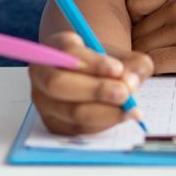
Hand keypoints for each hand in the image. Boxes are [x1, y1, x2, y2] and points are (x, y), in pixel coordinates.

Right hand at [28, 32, 150, 136]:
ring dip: (104, 112)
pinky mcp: (53, 124)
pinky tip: (121, 116)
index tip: (117, 69)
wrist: (90, 80)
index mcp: (56, 47)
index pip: (67, 52)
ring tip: (130, 109)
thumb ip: (133, 63)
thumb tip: (131, 82)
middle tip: (124, 93)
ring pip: (70, 111)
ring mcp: (44, 101)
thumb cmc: (104, 66)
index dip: (92, 62)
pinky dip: (102, 124)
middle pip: (58, 83)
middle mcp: (42, 73)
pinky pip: (78, 128)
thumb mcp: (120, 57)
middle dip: (94, 90)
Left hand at [127, 0, 175, 74]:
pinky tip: (153, 80)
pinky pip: (153, 65)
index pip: (131, 6)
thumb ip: (171, 9)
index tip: (134, 40)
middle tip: (136, 63)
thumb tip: (140, 30)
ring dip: (139, 64)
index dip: (128, 25)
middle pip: (134, 32)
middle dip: (133, 49)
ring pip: (140, 50)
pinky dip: (148, 74)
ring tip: (144, 75)